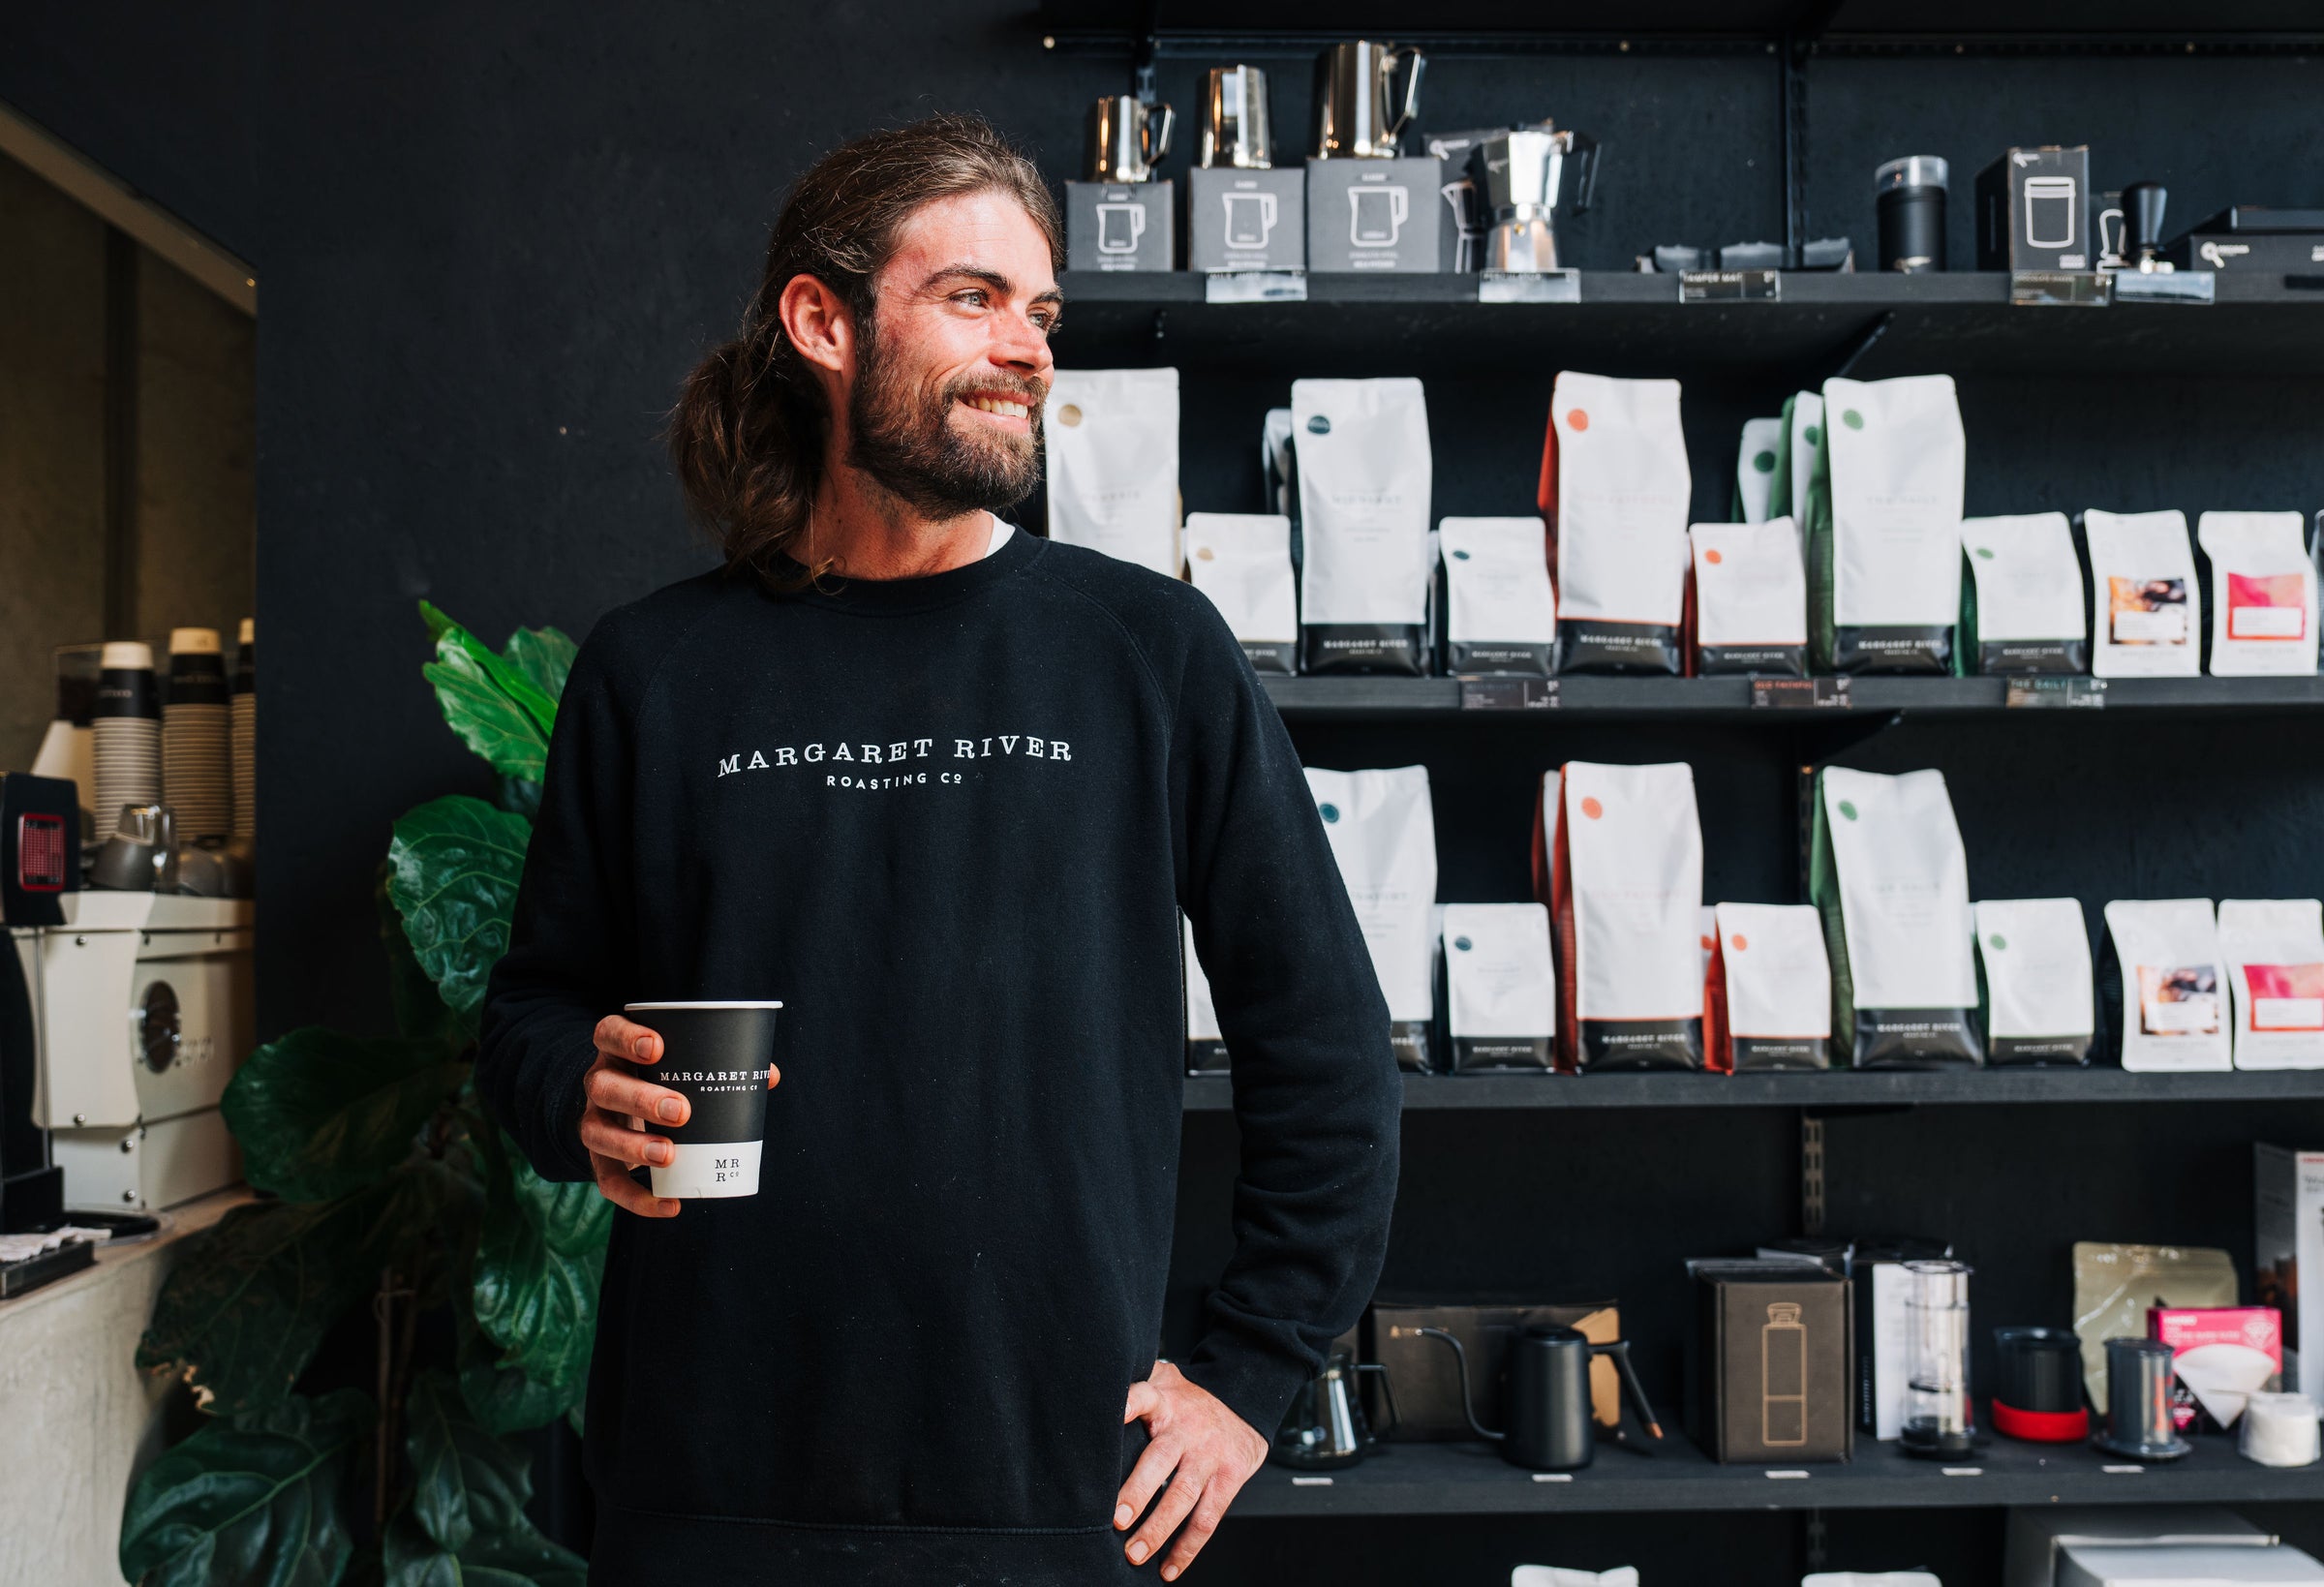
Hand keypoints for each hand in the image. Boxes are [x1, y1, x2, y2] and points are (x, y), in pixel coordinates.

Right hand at [579, 1014, 779, 1216]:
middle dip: (641, 1099)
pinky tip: (669, 1205)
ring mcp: (594, 1120)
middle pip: (604, 1086)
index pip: (608, 1033)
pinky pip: (608, 1180)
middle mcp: (599, 1082)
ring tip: (668, 1154)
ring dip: (632, 1146)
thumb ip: (720, 1063)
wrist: (622, 1110)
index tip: (657, 1047)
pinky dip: (636, 1198)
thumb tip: (768, 1075)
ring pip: (596, 1132)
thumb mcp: (680, 1063)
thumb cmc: (662, 1078)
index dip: (627, 1038)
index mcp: (617, 1051)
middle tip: (681, 1111)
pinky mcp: (598, 1158)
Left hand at [1115, 1361, 1267, 1579]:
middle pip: (1160, 1459)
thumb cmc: (1189, 1401)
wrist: (1244, 1405)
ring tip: (1135, 1553)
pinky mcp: (1228, 1479)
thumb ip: (1135, 1381)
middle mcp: (1187, 1429)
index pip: (1144, 1396)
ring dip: (1158, 1529)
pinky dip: (1187, 1548)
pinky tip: (1168, 1568)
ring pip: (1183, 1495)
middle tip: (1116, 1519)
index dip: (1128, 1405)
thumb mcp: (1164, 1381)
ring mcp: (1209, 1455)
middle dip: (1138, 1491)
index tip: (1113, 1417)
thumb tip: (1091, 1385)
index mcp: (1165, 1401)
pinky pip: (1207, 1519)